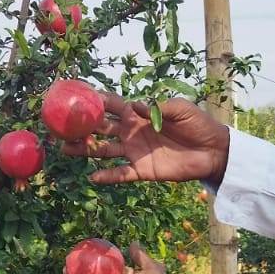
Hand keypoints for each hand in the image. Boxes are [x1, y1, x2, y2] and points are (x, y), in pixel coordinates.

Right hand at [60, 93, 229, 185]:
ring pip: (104, 151)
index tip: (75, 96)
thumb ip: (158, 107)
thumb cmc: (197, 124)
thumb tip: (136, 106)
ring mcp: (135, 152)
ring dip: (86, 150)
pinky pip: (121, 174)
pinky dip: (108, 176)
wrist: (213, 151)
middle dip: (82, 127)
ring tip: (66, 149)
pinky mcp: (143, 170)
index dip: (95, 101)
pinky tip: (93, 177)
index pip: (112, 105)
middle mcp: (132, 132)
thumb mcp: (180, 109)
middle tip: (61, 126)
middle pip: (101, 129)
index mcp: (139, 114)